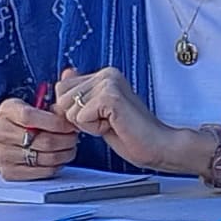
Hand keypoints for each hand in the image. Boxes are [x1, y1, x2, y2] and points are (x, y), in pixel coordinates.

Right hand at [0, 93, 78, 179]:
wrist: (1, 141)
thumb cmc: (25, 120)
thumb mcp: (34, 102)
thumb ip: (55, 90)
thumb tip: (71, 72)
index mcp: (7, 111)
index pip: (31, 117)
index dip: (56, 122)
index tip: (70, 124)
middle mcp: (1, 133)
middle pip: (43, 141)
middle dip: (66, 139)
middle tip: (75, 136)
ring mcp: (4, 155)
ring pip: (46, 158)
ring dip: (65, 153)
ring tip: (70, 146)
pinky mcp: (10, 173)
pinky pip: (42, 172)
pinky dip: (56, 165)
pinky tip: (59, 157)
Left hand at [49, 67, 193, 175]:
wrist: (158, 146)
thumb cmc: (132, 135)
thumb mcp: (98, 114)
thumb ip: (81, 94)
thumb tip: (64, 76)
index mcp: (104, 75)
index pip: (62, 88)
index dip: (72, 111)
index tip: (98, 118)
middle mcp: (106, 74)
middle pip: (62, 98)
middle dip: (78, 119)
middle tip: (107, 122)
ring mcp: (109, 82)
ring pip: (69, 109)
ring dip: (87, 125)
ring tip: (111, 124)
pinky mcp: (110, 96)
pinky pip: (81, 117)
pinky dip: (94, 129)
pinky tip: (113, 126)